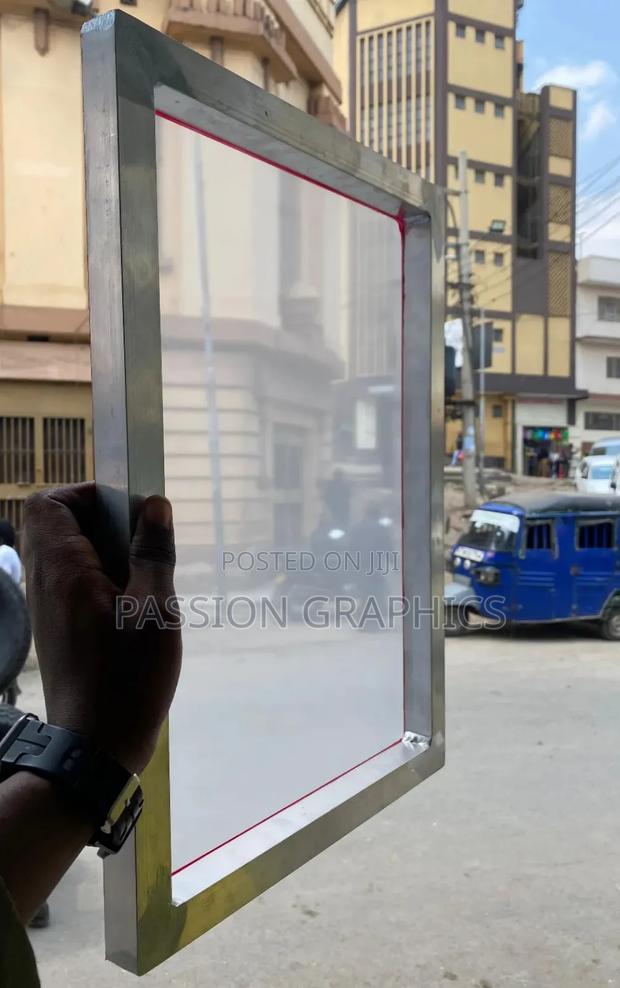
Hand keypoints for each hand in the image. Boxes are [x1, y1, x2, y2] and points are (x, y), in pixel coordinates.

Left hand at [23, 483, 181, 774]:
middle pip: (55, 525)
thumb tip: (154, 507)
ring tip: (142, 577)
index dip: (84, 494)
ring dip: (103, 552)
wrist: (95, 747)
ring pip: (66, 555)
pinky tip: (133, 606)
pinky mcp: (58, 630)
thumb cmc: (128, 678)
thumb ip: (153, 554)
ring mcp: (48, 608)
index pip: (47, 504)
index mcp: (62, 570)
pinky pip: (71, 584)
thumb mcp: (155, 610)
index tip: (126, 511)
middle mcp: (45, 584)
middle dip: (100, 521)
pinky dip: (99, 579)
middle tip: (140, 543)